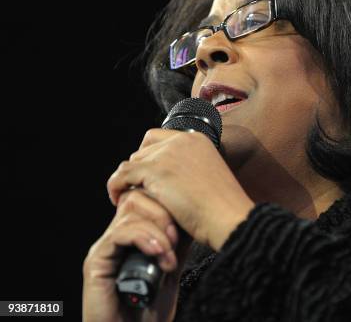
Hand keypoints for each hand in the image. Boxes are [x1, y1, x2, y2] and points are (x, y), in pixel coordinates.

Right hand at [82, 189, 188, 321]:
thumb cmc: (149, 311)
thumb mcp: (170, 269)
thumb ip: (175, 244)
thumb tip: (189, 219)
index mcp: (133, 236)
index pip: (148, 199)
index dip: (168, 207)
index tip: (188, 226)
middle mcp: (117, 237)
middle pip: (137, 199)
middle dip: (163, 214)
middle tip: (177, 240)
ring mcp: (105, 247)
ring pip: (131, 213)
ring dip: (158, 232)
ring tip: (169, 257)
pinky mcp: (96, 261)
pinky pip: (119, 234)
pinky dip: (143, 239)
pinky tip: (158, 255)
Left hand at [107, 128, 255, 250]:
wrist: (229, 218)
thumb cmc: (222, 208)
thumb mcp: (208, 177)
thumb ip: (189, 169)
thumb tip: (166, 178)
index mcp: (198, 139)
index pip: (161, 138)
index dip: (151, 156)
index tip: (149, 175)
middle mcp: (182, 140)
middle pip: (145, 148)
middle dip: (139, 169)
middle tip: (139, 189)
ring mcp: (168, 154)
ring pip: (132, 161)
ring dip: (129, 179)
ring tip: (131, 197)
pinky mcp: (155, 171)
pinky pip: (122, 175)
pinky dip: (116, 187)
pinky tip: (118, 199)